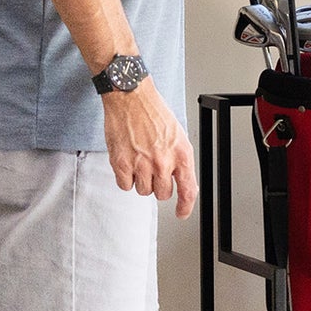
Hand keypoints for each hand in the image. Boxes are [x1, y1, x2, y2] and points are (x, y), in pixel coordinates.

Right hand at [102, 79, 197, 214]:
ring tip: (139, 160)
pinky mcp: (122, 163)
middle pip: (162, 194)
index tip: (181, 213)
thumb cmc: (153, 113)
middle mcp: (163, 161)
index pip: (188, 189)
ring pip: (143, 191)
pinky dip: (125, 177)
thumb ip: (179, 160)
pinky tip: (127, 161)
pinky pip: (125, 185)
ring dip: (140, 180)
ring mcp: (142, 164)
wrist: (131, 98)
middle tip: (152, 170)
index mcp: (181, 154)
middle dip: (157, 186)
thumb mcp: (178, 135)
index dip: (185, 206)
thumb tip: (181, 180)